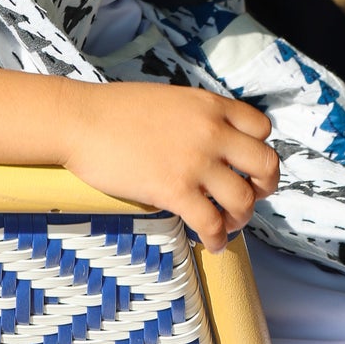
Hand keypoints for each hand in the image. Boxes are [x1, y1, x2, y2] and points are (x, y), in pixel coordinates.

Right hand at [0, 64, 277, 254]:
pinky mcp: (175, 190)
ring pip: (244, 200)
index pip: (261, 127)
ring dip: (240, 218)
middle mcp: (209, 131)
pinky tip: (210, 243)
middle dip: (263, 187)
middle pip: (266, 164)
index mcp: (207, 104)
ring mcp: (194, 162)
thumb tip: (212, 143)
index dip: (259, 148)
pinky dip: (217, 239)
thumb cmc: (113, 110)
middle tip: (248, 196)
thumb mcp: (166, 100)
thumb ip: (196, 118)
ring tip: (225, 223)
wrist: (78, 121)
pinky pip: (213, 224)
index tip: (247, 164)